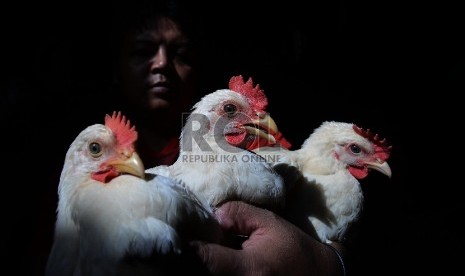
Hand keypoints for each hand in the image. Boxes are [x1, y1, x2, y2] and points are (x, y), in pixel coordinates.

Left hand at [190, 201, 344, 275]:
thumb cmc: (294, 249)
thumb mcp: (270, 223)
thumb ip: (240, 214)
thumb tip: (212, 214)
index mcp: (249, 269)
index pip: (206, 259)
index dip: (187, 246)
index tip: (174, 231)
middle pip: (199, 272)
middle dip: (187, 256)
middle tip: (177, 237)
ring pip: (206, 275)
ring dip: (196, 263)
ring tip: (191, 246)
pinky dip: (209, 267)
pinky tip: (208, 256)